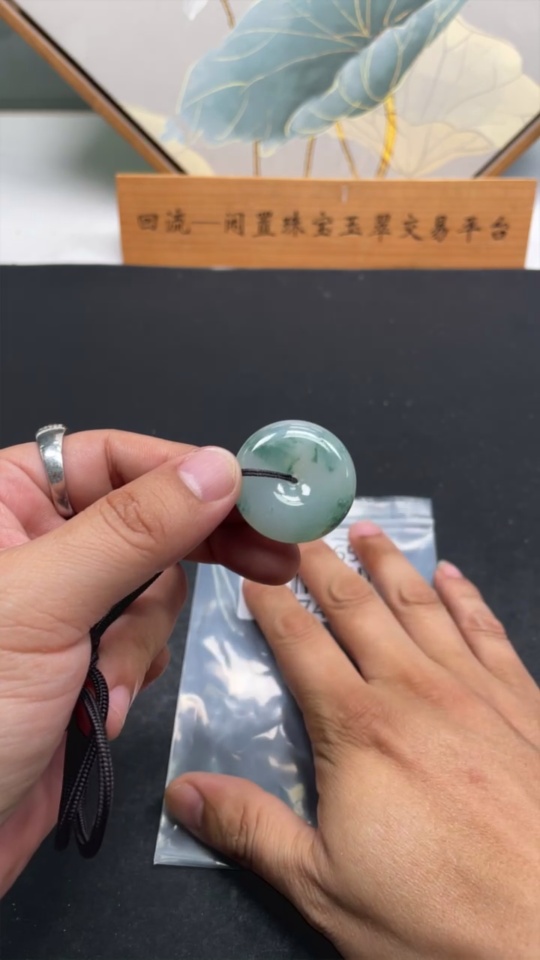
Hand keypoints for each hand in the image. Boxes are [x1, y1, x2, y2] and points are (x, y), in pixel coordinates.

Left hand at [0, 430, 298, 894]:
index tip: (255, 497)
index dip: (186, 472)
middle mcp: (35, 542)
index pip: (113, 458)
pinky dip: (132, 674)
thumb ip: (135, 529)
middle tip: (271, 562)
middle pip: (147, 519)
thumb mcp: (45, 602)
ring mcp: (61, 604)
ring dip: (141, 640)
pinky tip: (103, 710)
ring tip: (107, 684)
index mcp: (5, 501)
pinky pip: (140, 641)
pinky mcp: (81, 659)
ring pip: (151, 588)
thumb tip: (218, 466)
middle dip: (193, 553)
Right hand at [167, 525, 539, 959]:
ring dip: (390, 564)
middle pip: (358, 608)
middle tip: (302, 531)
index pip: (301, 645)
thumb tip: (181, 790)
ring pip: (422, 605)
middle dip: (324, 566)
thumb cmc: (439, 917)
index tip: (253, 573)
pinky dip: (466, 596)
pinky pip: (488, 630)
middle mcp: (415, 691)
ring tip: (367, 530)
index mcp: (358, 728)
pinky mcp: (524, 704)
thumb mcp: (324, 886)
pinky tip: (452, 575)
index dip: (272, 605)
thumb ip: (251, 828)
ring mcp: (476, 691)